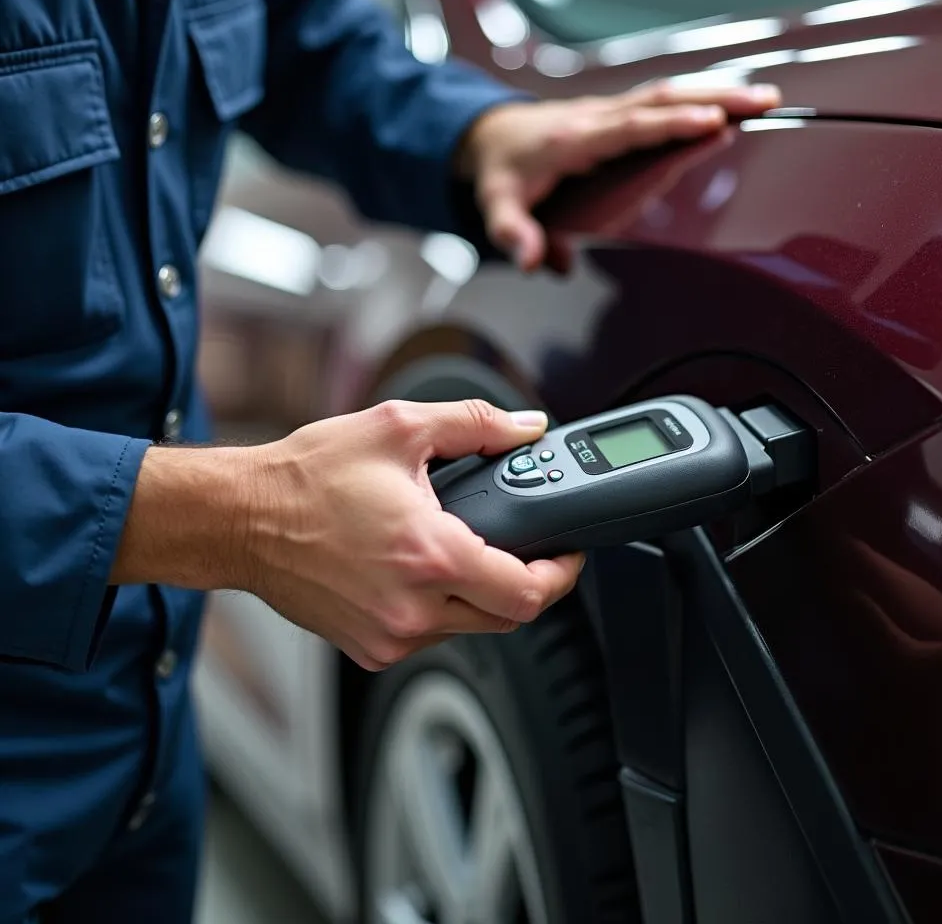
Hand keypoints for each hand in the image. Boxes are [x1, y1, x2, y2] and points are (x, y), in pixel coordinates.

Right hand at [113, 401, 581, 671]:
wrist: (241, 518)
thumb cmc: (306, 478)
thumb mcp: (399, 430)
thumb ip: (476, 425)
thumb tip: (526, 429)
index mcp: (430, 555)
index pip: (528, 592)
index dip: (562, 574)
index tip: (568, 554)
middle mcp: (413, 607)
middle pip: (508, 616)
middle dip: (525, 582)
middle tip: (524, 548)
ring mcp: (390, 635)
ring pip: (470, 628)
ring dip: (479, 593)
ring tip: (459, 548)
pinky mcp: (369, 647)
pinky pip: (429, 634)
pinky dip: (440, 607)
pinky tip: (420, 570)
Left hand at [457, 80, 781, 272]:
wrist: (487, 135)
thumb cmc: (498, 173)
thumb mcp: (494, 206)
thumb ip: (513, 234)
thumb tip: (533, 262)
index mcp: (573, 139)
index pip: (630, 127)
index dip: (671, 124)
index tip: (712, 121)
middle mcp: (595, 118)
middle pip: (661, 100)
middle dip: (714, 97)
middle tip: (763, 101)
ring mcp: (608, 112)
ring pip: (667, 94)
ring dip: (715, 92)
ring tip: (764, 99)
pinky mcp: (616, 115)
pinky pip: (661, 103)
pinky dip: (698, 99)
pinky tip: (730, 104)